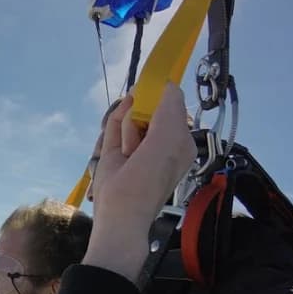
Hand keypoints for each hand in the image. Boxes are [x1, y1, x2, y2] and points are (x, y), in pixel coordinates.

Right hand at [82, 83, 195, 282]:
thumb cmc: (150, 176)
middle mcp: (158, 137)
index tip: (154, 106)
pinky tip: (119, 150)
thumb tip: (166, 83)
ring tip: (128, 153)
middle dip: (140, 116)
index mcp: (179, 138)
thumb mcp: (169, 135)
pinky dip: (113, 131)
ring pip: (127, 113)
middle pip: (147, 106)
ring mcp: (135, 142)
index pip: (172, 104)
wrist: (121, 210)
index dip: (161, 101)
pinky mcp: (114, 147)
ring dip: (125, 129)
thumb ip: (170, 105)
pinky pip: (113, 123)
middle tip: (141, 139)